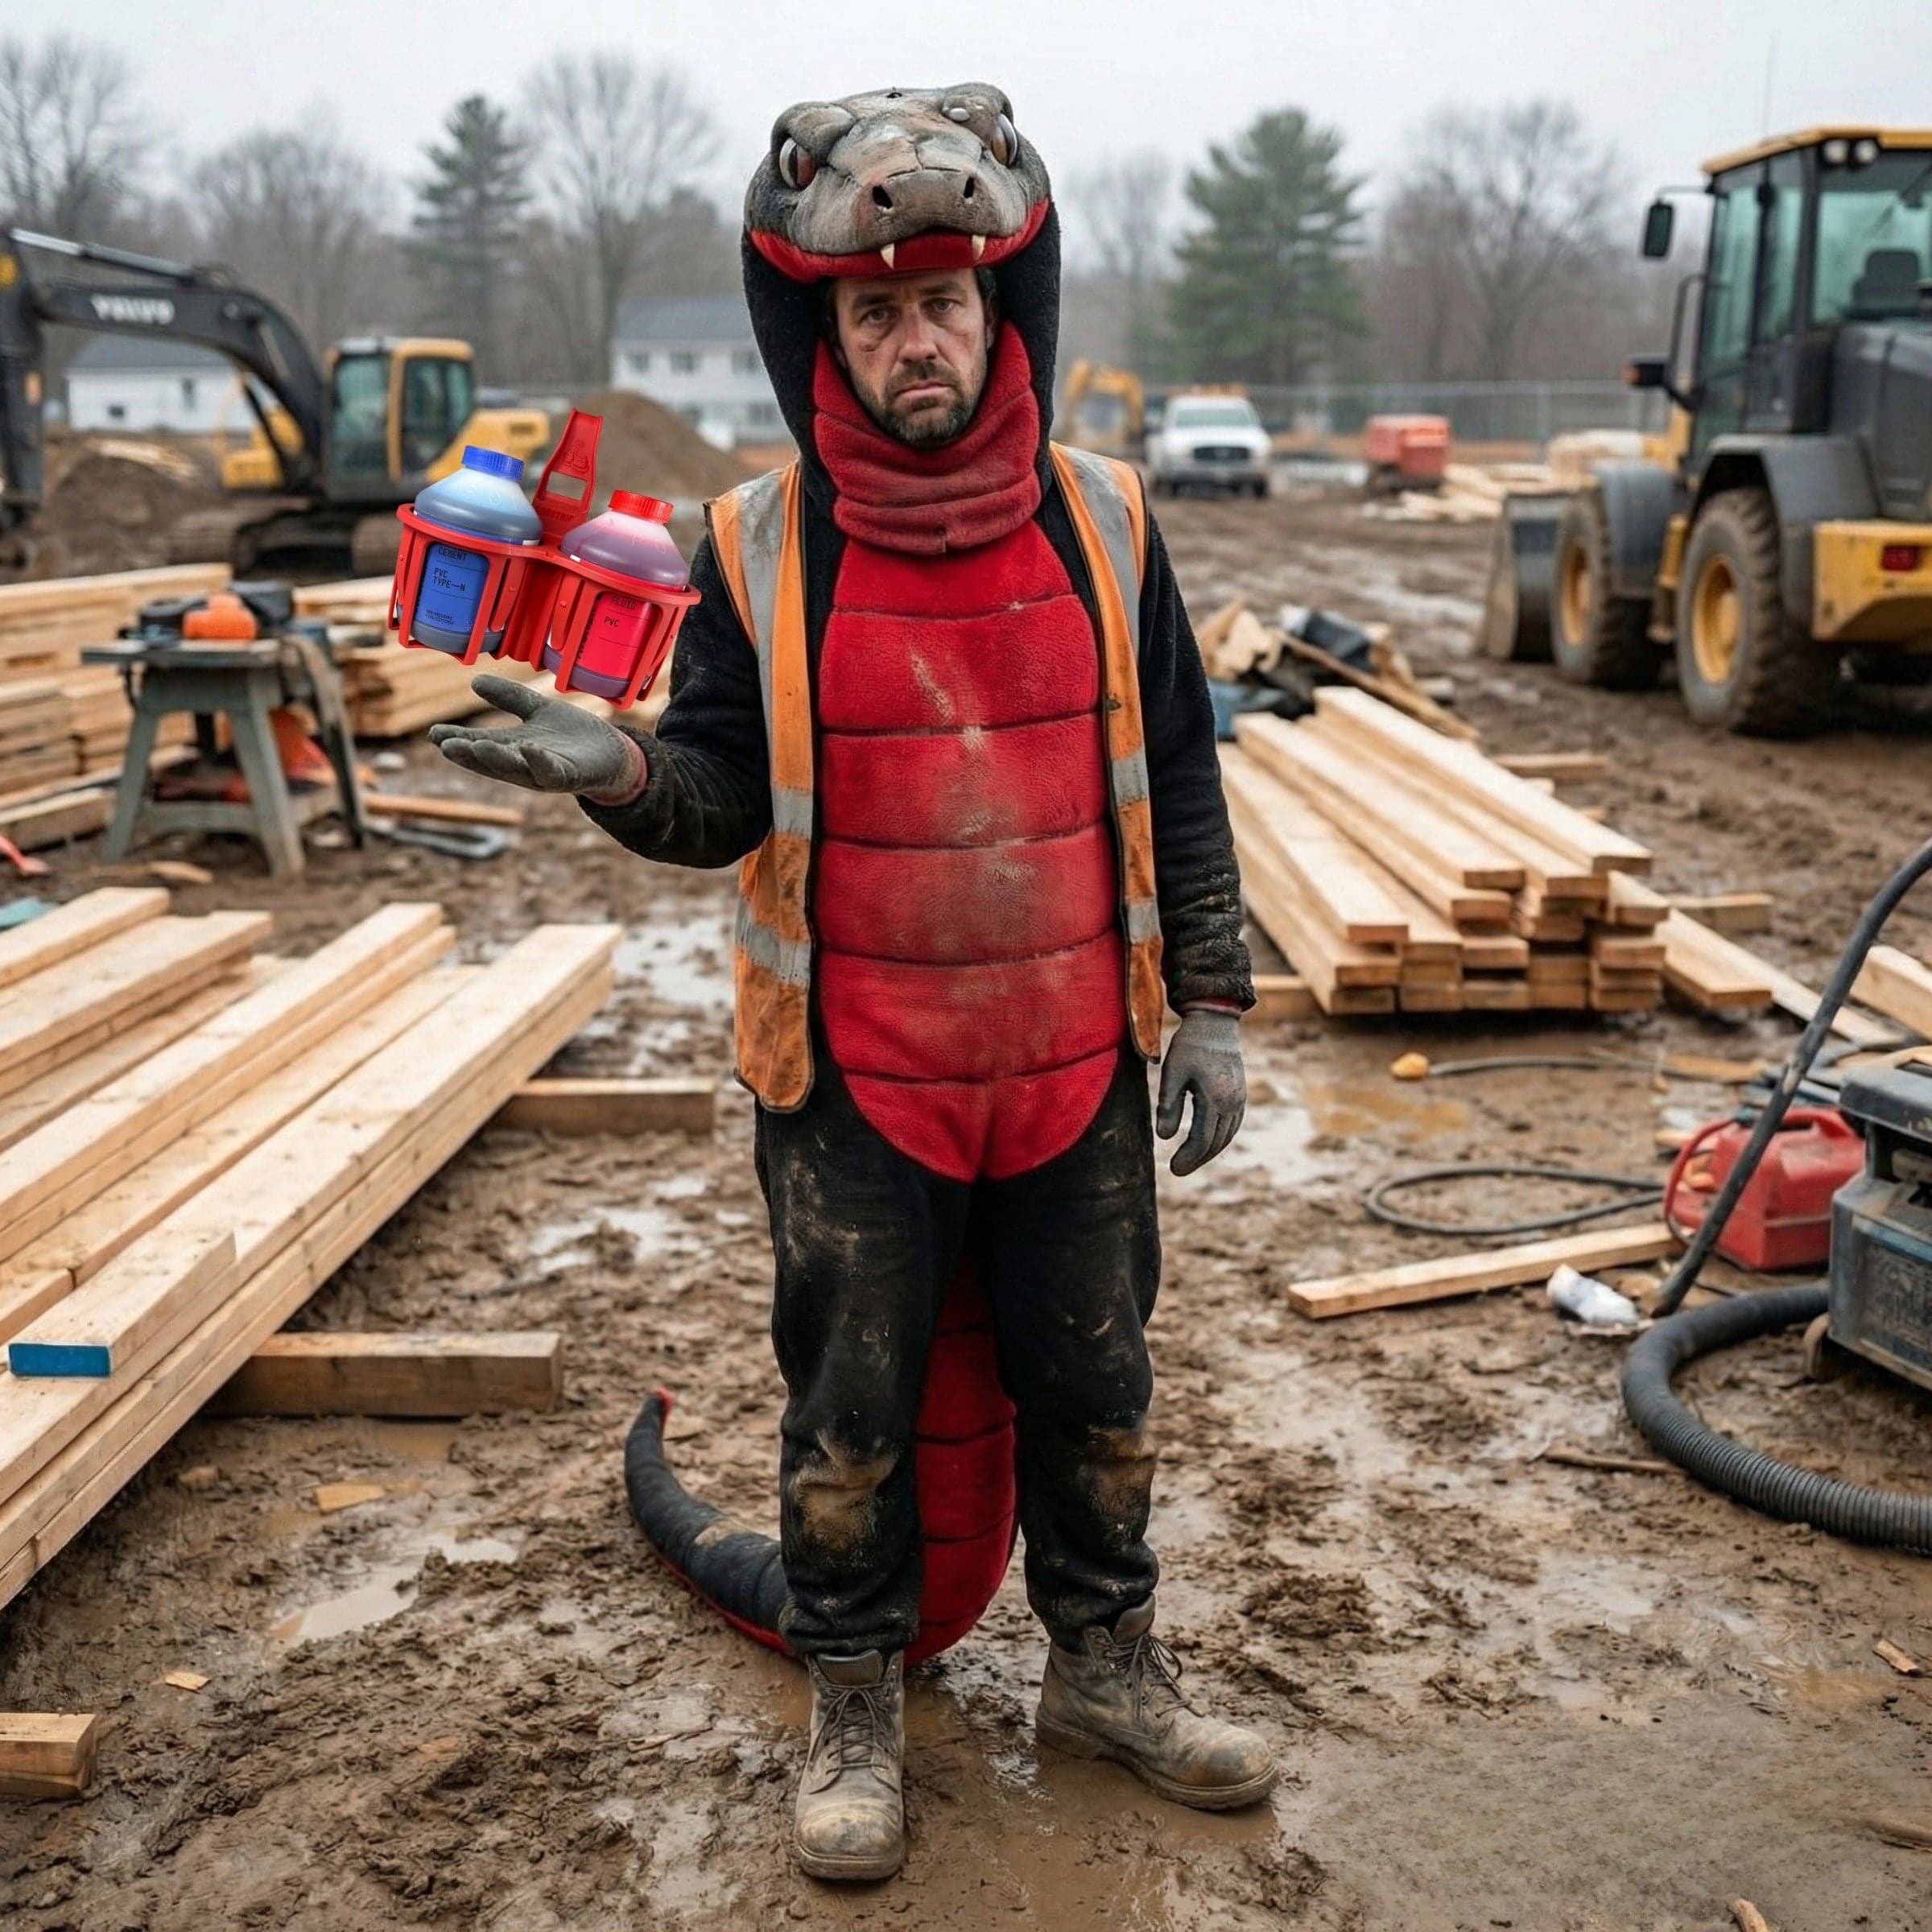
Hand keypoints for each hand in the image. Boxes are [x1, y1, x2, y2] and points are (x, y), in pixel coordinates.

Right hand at [428, 675, 646, 800]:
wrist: (612, 753)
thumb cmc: (572, 735)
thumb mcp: (537, 711)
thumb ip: (510, 698)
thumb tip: (475, 681)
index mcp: (512, 748)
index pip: (479, 745)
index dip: (457, 741)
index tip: (433, 733)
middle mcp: (523, 765)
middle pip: (491, 761)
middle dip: (468, 754)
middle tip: (444, 745)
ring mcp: (544, 772)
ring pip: (516, 769)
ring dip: (496, 759)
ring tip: (477, 746)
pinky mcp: (568, 776)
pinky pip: (551, 771)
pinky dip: (539, 761)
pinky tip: (527, 747)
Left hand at [1156, 1007, 1244, 1176]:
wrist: (1215, 1023)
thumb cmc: (1189, 1046)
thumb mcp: (1172, 1073)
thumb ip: (1168, 1105)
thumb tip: (1163, 1136)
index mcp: (1216, 1098)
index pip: (1202, 1139)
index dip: (1188, 1157)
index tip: (1174, 1169)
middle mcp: (1233, 1102)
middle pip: (1216, 1141)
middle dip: (1198, 1158)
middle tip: (1178, 1170)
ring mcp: (1240, 1098)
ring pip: (1227, 1135)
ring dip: (1210, 1151)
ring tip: (1191, 1159)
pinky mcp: (1240, 1093)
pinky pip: (1233, 1124)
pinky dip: (1221, 1138)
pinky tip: (1208, 1141)